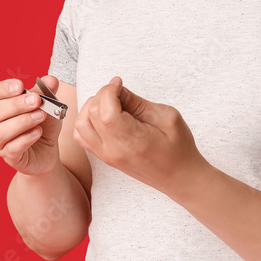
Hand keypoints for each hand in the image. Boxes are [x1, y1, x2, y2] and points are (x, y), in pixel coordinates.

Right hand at [0, 75, 63, 176]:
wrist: (47, 148)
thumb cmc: (41, 122)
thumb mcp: (47, 103)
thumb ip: (47, 91)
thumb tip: (50, 79)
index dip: (3, 89)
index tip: (20, 86)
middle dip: (17, 104)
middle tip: (37, 101)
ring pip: (1, 131)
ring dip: (23, 121)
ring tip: (41, 115)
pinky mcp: (8, 157)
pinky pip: (12, 148)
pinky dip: (26, 138)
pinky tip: (38, 132)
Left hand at [73, 76, 208, 196]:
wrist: (180, 177)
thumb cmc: (179, 148)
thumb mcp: (167, 117)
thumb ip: (139, 103)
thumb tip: (119, 91)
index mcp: (132, 141)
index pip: (105, 111)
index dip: (108, 91)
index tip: (119, 83)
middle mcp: (114, 150)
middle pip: (90, 115)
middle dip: (102, 95)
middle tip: (119, 91)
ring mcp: (107, 156)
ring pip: (81, 125)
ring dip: (91, 107)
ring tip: (111, 102)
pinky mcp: (105, 158)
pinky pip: (82, 137)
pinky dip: (87, 121)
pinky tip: (104, 115)